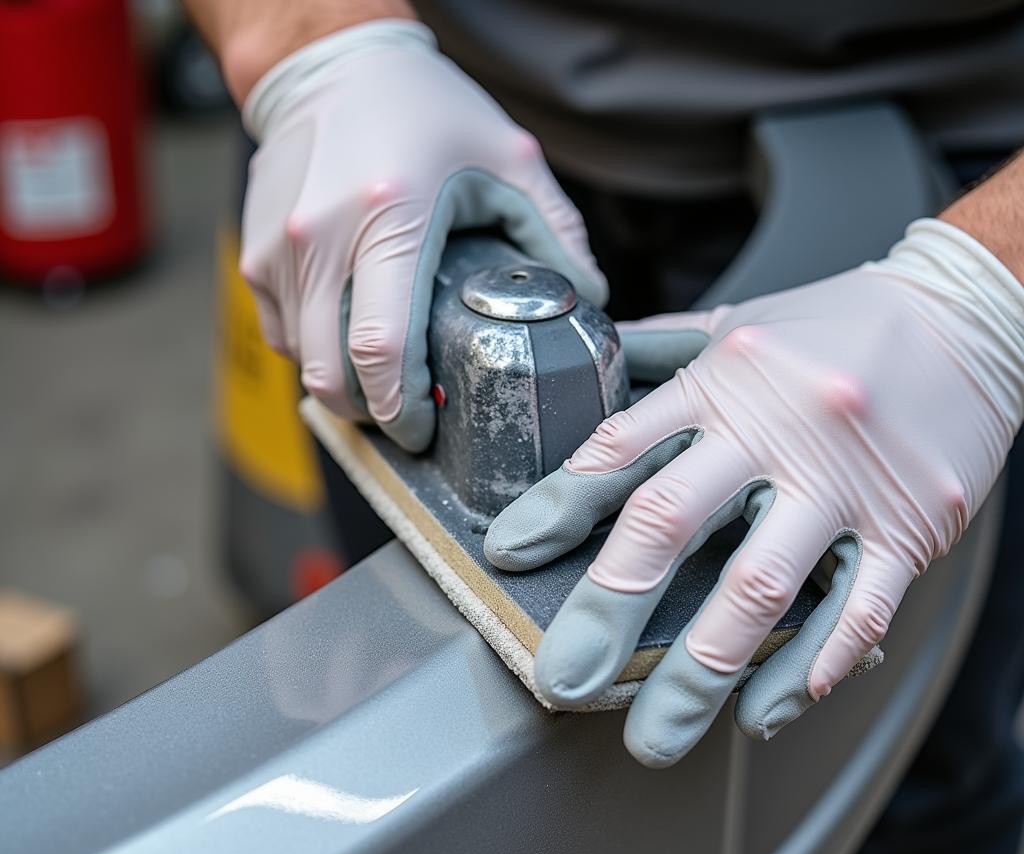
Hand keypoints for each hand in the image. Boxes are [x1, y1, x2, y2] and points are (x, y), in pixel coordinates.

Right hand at [238, 19, 604, 450]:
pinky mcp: (252, 255)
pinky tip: (349, 344)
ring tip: (381, 385)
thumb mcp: (509, 157)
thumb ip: (557, 233)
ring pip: (303, 362)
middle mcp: (321, 239)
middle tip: (407, 423)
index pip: (382, 347)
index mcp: (390, 216)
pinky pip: (281, 334)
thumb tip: (591, 300)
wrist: (329, 62)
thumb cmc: (423, 109)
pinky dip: (315, 354)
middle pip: (332, 373)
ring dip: (342, 388)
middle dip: (371, 416)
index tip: (423, 433)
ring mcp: (277, 251)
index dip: (402, 409)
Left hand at [485, 219, 1023, 766]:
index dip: (556, 508)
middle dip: (606, 612)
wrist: (971, 315)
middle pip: (670, 526)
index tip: (510, 553)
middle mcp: (777, 432)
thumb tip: (589, 367)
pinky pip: (856, 614)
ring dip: (698, 674)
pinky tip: (763, 710)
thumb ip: (661, 352)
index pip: (619, 450)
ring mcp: (845, 487)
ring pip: (758, 590)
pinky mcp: (909, 529)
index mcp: (724, 381)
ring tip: (655, 734)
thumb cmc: (840, 326)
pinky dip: (808, 671)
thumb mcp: (739, 324)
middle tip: (563, 679)